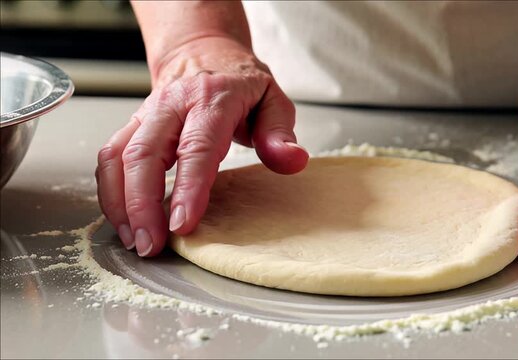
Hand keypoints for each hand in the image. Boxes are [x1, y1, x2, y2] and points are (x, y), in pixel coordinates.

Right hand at [96, 37, 308, 256]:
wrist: (203, 54)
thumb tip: (293, 160)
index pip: (197, 146)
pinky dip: (111, 193)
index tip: (182, 223)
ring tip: (136, 240)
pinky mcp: (132, 126)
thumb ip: (280, 133)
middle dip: (142, 204)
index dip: (188, 186)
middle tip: (152, 244)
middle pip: (144, 153)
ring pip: (118, 157)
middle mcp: (171, 105)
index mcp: (212, 98)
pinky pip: (109, 159)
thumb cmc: (240, 84)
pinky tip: (125, 221)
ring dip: (121, 203)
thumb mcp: (273, 100)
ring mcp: (146, 114)